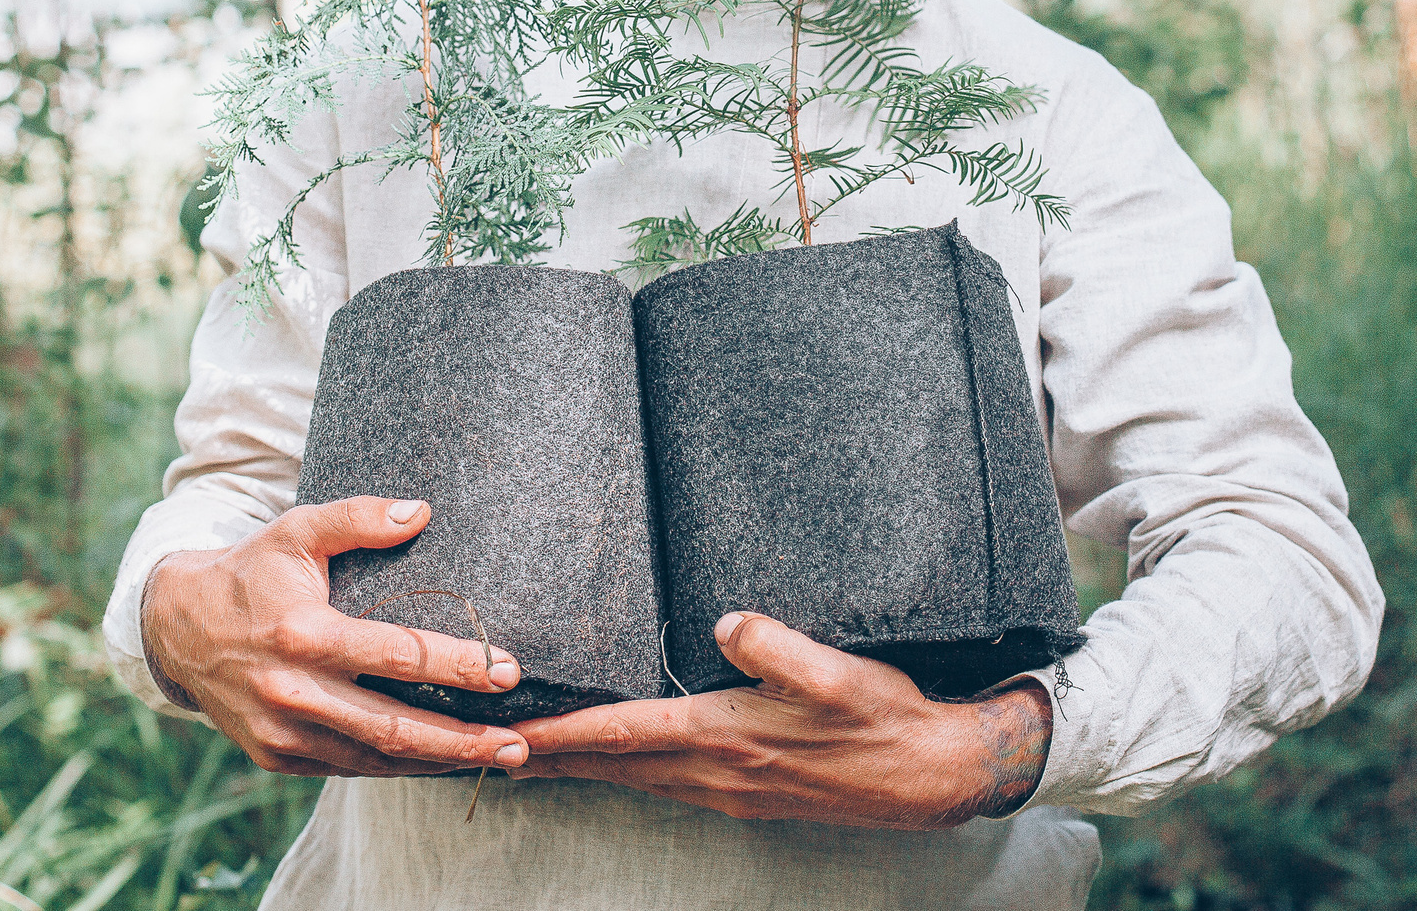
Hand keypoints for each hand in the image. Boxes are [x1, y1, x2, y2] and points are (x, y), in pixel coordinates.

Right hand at [140, 496, 532, 778]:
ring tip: (499, 758)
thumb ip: (358, 517)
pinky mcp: (278, 758)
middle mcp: (292, 692)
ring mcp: (283, 734)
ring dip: (440, 762)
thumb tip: (420, 511)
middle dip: (463, 738)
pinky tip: (443, 761)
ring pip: (376, 758)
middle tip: (520, 740)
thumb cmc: (252, 572)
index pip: (396, 655)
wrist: (177, 630)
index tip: (508, 671)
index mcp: (302, 634)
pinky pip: (350, 767)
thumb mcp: (297, 531)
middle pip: (394, 726)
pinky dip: (398, 767)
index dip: (457, 665)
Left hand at [507, 611, 1050, 827]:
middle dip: (545, 758)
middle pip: (610, 766)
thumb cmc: (887, 720)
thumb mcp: (839, 673)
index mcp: (727, 739)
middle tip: (482, 750)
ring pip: (631, 779)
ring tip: (528, 754)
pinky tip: (612, 761)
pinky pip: (661, 784)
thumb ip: (778, 647)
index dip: (558, 735)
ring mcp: (729, 791)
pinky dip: (620, 772)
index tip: (504, 736)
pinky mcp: (746, 795)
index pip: (620, 736)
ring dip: (578, 767)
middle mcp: (716, 774)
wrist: (934, 778)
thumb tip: (727, 622)